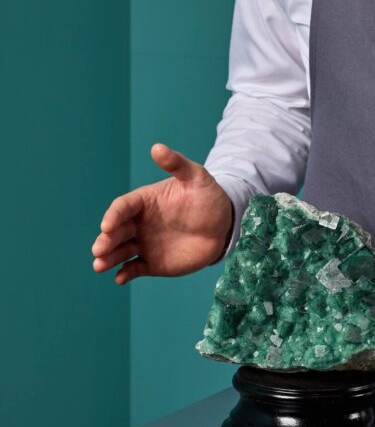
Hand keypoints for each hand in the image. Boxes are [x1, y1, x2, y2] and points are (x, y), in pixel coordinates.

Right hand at [92, 143, 232, 284]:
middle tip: (98, 250)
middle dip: (105, 240)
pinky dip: (126, 273)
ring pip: (121, 251)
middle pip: (117, 231)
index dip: (114, 216)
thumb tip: (156, 147)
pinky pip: (135, 268)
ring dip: (109, 258)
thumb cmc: (207, 197)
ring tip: (99, 266)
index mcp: (144, 202)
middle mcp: (140, 223)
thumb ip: (177, 164)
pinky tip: (120, 278)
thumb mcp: (196, 177)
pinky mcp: (153, 262)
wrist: (223, 225)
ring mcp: (145, 243)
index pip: (123, 207)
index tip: (107, 226)